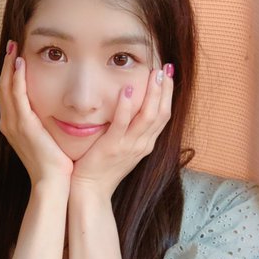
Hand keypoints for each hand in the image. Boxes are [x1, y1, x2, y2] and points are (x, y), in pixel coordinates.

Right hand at [0, 41, 72, 186]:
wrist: (51, 182)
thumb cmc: (53, 164)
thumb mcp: (45, 139)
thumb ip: (43, 124)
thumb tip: (51, 110)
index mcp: (12, 125)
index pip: (7, 93)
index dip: (9, 74)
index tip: (15, 56)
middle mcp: (8, 123)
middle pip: (2, 86)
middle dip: (7, 65)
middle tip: (12, 45)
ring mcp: (13, 124)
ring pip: (7, 87)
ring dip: (10, 66)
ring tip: (14, 48)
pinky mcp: (23, 125)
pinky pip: (17, 96)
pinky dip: (17, 78)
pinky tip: (20, 64)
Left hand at [70, 66, 173, 197]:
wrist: (90, 190)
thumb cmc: (102, 167)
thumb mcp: (122, 147)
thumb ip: (128, 130)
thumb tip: (129, 108)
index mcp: (145, 143)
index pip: (163, 115)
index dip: (168, 94)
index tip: (169, 75)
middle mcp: (142, 144)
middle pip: (161, 113)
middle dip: (165, 89)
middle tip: (167, 68)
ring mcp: (129, 146)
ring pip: (148, 117)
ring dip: (152, 93)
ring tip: (154, 73)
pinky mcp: (112, 147)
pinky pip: (122, 124)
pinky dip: (125, 106)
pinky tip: (126, 89)